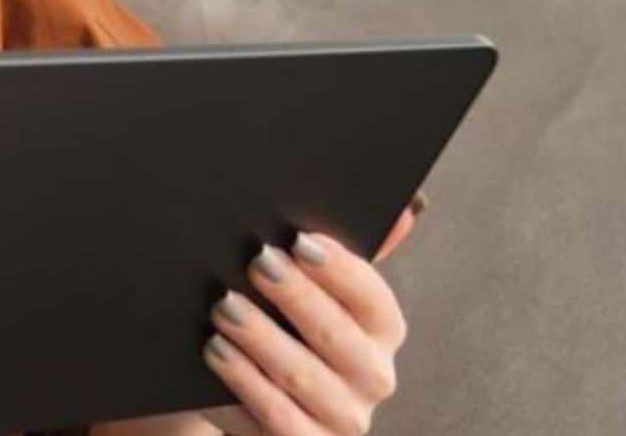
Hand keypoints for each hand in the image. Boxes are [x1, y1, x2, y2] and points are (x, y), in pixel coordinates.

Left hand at [193, 198, 424, 434]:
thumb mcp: (310, 290)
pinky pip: (276, 418)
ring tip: (222, 308)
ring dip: (261, 338)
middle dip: (294, 297)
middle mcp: (373, 377)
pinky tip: (216, 351)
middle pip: (336, 336)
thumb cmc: (286, 327)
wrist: (251, 400)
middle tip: (255, 263)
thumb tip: (409, 210)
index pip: (371, 298)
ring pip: (302, 377)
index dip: (339, 270)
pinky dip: (243, 382)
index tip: (299, 241)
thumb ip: (343, 254)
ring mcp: (344, 419)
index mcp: (382, 330)